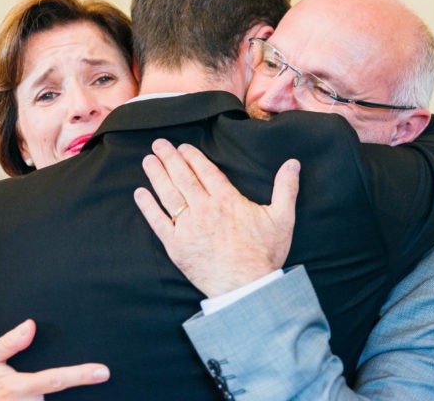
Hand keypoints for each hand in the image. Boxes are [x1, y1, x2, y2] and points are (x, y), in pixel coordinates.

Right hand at [0, 319, 108, 400]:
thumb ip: (9, 343)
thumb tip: (31, 325)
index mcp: (18, 387)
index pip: (56, 379)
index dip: (81, 375)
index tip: (104, 372)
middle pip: (60, 399)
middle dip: (76, 391)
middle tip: (90, 378)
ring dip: (61, 399)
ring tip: (66, 392)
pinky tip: (57, 397)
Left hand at [133, 138, 299, 297]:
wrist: (246, 288)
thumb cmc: (265, 254)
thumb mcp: (283, 218)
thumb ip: (286, 188)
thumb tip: (293, 163)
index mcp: (226, 200)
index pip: (204, 170)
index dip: (191, 156)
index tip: (182, 147)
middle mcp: (204, 209)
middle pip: (182, 177)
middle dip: (169, 158)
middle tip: (158, 144)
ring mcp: (188, 227)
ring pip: (168, 194)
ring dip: (156, 175)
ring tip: (147, 160)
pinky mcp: (176, 246)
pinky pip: (157, 222)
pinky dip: (147, 206)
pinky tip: (140, 193)